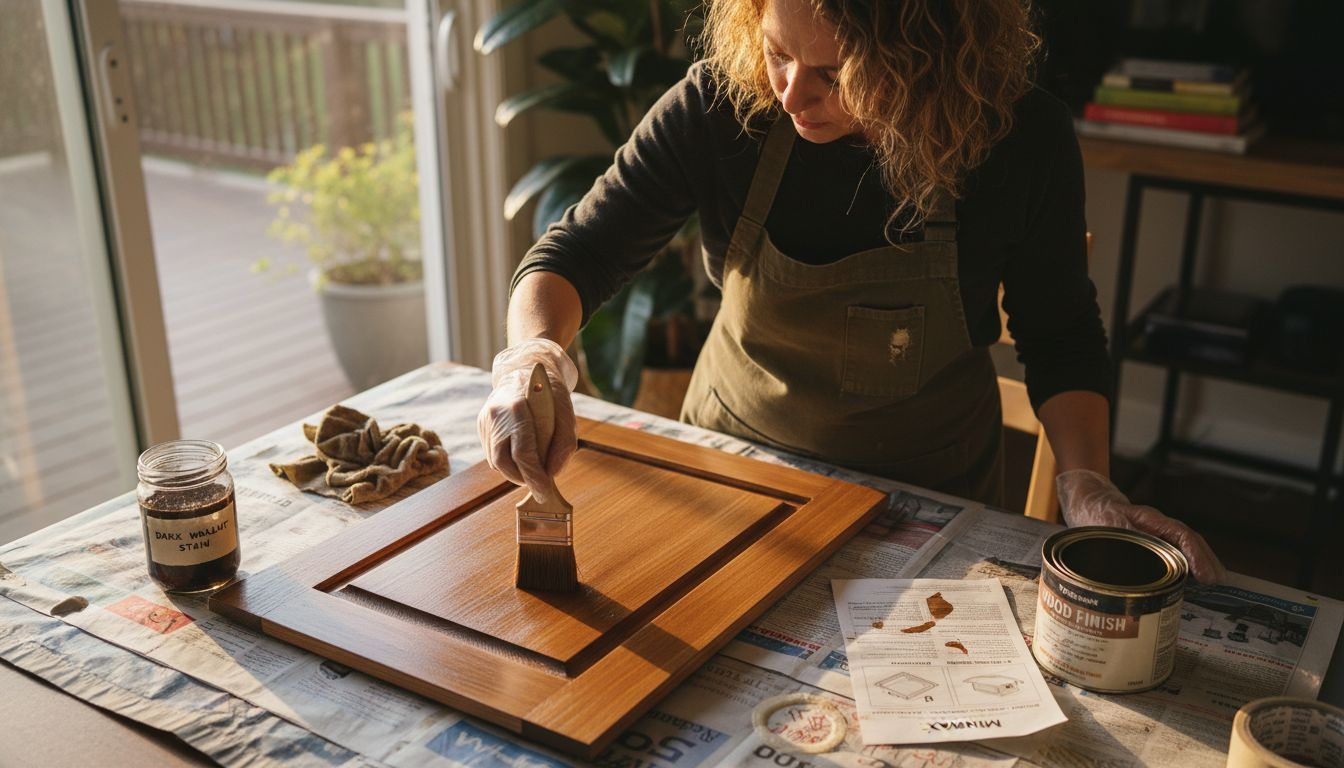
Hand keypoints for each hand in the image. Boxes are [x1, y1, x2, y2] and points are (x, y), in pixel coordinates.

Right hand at [476, 338, 578, 502]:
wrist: (524, 367)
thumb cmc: (549, 391)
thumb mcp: (567, 412)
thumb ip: (564, 443)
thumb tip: (553, 474)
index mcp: (517, 407)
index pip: (523, 454)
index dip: (535, 478)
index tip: (545, 492)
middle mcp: (495, 414)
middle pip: (503, 462)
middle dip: (522, 479)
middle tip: (540, 485)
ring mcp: (484, 420)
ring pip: (495, 460)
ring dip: (515, 472)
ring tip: (533, 471)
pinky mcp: (481, 424)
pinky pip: (492, 452)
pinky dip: (507, 461)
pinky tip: (521, 458)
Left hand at [1056, 469, 1225, 583]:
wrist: (1090, 503)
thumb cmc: (1097, 515)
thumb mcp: (1105, 527)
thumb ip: (1120, 540)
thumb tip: (1133, 563)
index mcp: (1150, 520)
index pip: (1181, 535)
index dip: (1196, 555)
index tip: (1206, 575)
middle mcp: (1158, 526)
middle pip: (1190, 541)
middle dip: (1207, 560)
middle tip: (1219, 581)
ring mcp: (1157, 534)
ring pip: (1185, 546)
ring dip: (1201, 562)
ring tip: (1215, 582)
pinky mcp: (1152, 543)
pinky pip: (1176, 552)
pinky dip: (1188, 565)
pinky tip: (1194, 580)